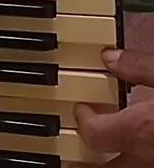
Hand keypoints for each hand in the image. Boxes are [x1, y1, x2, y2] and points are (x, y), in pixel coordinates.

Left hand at [72, 48, 153, 166]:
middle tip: (70, 159)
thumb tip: (111, 58)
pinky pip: (143, 167)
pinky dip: (133, 161)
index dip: (83, 120)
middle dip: (85, 163)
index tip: (80, 108)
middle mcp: (148, 155)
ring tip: (94, 161)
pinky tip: (135, 151)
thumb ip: (139, 66)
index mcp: (141, 128)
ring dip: (108, 166)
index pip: (95, 134)